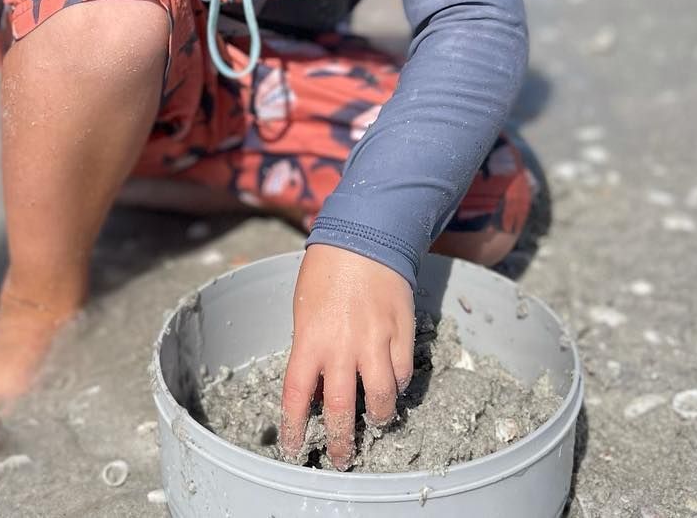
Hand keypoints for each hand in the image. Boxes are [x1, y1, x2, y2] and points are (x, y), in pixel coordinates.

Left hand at [278, 245, 414, 469]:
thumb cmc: (326, 273)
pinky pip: (402, 373)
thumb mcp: (304, 310)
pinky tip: (393, 385)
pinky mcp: (402, 334)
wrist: (365, 239)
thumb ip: (311, 348)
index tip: (294, 449)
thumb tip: (319, 384)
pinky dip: (398, 385)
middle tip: (341, 458)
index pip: (297, 396)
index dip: (294, 428)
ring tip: (376, 423)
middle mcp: (342, 347)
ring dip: (378, 417)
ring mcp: (376, 342)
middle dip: (341, 441)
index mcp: (310, 340)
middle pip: (342, 408)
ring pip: (382, 398)